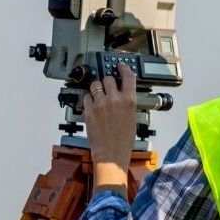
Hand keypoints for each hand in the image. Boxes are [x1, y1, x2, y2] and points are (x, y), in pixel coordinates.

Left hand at [84, 64, 136, 195]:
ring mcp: (100, 104)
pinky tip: (93, 104)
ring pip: (96, 85)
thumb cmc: (124, 140)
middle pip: (108, 78)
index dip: (123, 68)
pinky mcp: (89, 110)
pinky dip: (89, 98)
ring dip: (97, 88)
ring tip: (99, 94)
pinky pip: (87, 96)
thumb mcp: (132, 118)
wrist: (111, 153)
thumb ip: (127, 103)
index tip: (120, 66)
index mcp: (129, 100)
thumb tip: (123, 94)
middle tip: (107, 85)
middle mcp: (114, 99)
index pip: (127, 75)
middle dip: (107, 81)